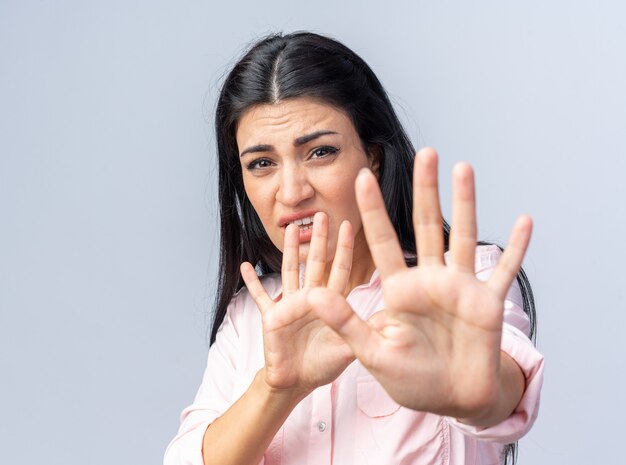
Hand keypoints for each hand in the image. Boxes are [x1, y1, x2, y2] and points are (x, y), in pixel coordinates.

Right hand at [240, 212, 355, 397]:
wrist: (297, 382)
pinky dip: (252, 282)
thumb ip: (367, 331)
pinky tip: (245, 265)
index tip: (348, 225)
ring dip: (288, 251)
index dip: (343, 249)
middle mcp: (310, 298)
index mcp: (330, 303)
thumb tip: (395, 318)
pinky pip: (260, 296)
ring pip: (289, 271)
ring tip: (289, 229)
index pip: (339, 270)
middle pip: (314, 263)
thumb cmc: (323, 364)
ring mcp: (289, 305)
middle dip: (318, 239)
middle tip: (321, 215)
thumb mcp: (351, 348)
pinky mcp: (271, 317)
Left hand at [308, 148, 531, 420]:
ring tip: (463, 168)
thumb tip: (312, 295)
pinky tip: (525, 220)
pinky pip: (505, 271)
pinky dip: (517, 248)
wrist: (452, 399)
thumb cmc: (412, 378)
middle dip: (425, 190)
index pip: (383, 241)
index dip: (372, 210)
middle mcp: (430, 280)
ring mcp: (461, 288)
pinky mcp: (488, 303)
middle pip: (427, 226)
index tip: (361, 177)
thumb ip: (346, 323)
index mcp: (400, 289)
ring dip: (466, 203)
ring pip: (465, 236)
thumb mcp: (373, 353)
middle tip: (424, 154)